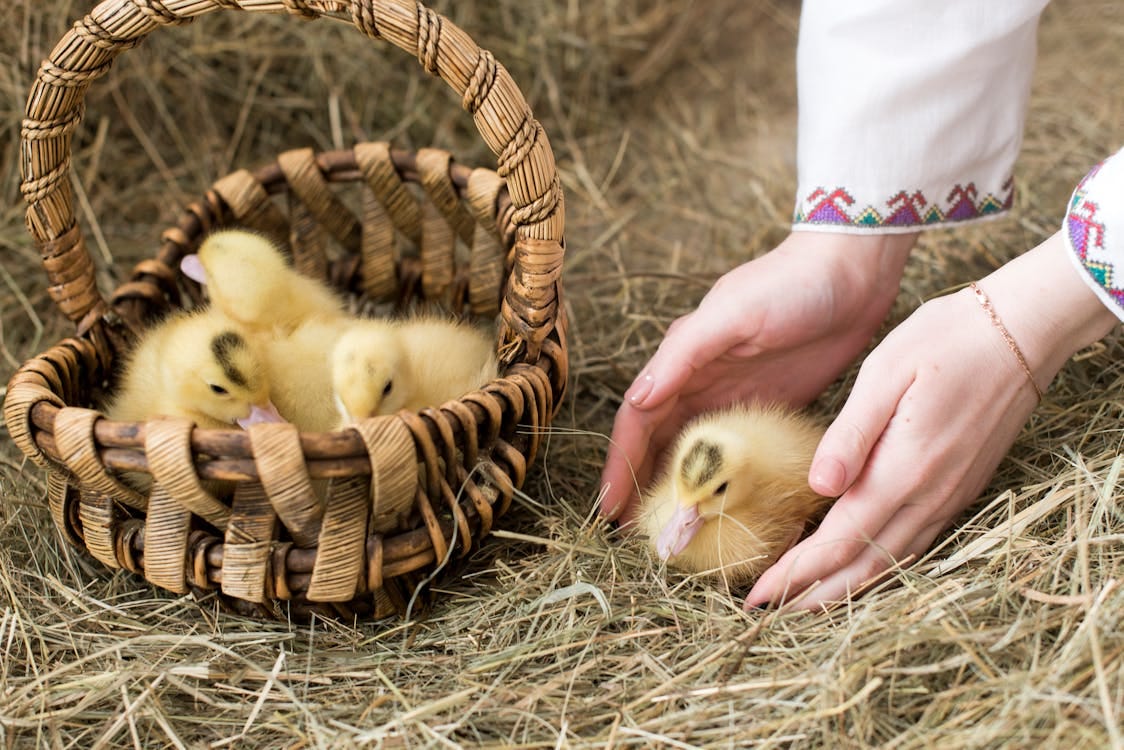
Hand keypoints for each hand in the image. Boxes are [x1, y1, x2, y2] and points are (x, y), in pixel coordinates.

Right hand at [599, 230, 916, 522]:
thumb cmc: (790, 285)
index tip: (610, 509)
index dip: (621, 465)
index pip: (638, 421)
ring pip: (694, 454)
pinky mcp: (768, 409)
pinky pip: (737, 453)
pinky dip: (724, 481)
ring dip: (679, 489)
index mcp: (682, 360)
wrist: (852, 270)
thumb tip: (638, 398)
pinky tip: (727, 509)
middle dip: (642, 486)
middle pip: (659, 444)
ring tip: (672, 531)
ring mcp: (733, 398)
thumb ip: (684, 354)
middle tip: (636, 535)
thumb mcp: (733, 314)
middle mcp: (699, 383)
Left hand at [744, 231, 1117, 610]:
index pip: (838, 541)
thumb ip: (850, 434)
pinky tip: (856, 563)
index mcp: (903, 470)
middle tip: (768, 610)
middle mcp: (929, 496)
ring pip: (891, 561)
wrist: (1020, 331)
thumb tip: (818, 487)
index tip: (757, 593)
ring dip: (845, 587)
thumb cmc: (945, 340)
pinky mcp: (959, 487)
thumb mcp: (886, 373)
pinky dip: (878, 565)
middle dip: (813, 595)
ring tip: (803, 602)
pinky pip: (913, 544)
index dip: (796, 573)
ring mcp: (949, 496)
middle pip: (864, 566)